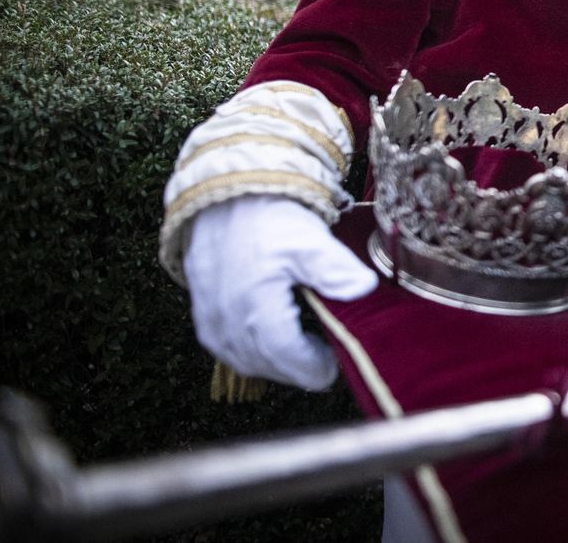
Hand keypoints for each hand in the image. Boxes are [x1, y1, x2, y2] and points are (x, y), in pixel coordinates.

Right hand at [184, 195, 377, 390]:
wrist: (227, 197)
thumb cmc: (269, 218)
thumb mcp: (309, 239)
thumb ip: (336, 268)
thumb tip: (364, 288)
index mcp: (254, 304)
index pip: (285, 355)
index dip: (312, 366)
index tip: (335, 365)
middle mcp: (226, 319)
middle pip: (266, 364)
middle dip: (297, 369)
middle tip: (325, 359)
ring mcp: (210, 319)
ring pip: (245, 362)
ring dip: (276, 364)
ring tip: (305, 351)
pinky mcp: (202, 314)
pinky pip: (227, 350)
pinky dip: (254, 354)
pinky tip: (275, 343)